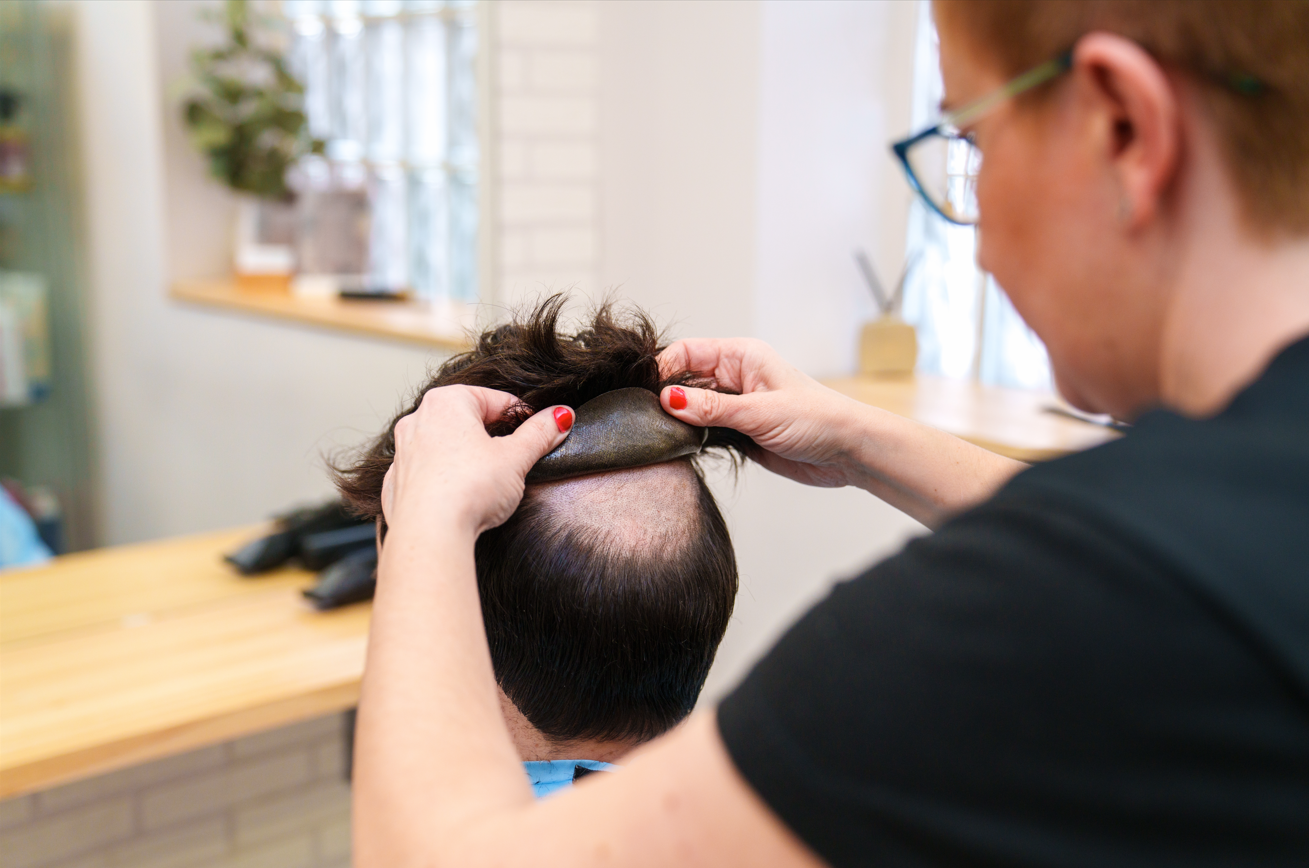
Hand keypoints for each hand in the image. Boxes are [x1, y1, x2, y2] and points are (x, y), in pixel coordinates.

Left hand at [381, 386, 572, 537]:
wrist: (429, 533)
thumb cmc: (469, 489)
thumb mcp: (516, 458)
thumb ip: (540, 433)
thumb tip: (560, 416)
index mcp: (447, 402)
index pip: (496, 400)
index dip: (522, 417)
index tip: (538, 432)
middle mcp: (418, 420)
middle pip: (468, 420)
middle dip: (493, 436)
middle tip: (515, 458)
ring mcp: (403, 452)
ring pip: (444, 445)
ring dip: (467, 456)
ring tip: (489, 481)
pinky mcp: (396, 483)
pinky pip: (427, 472)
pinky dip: (445, 479)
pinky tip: (460, 497)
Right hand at [658, 338, 871, 488]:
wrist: (848, 451)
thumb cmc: (816, 419)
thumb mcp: (759, 412)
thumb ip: (712, 409)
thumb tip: (667, 400)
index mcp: (740, 356)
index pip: (686, 352)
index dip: (663, 370)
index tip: (647, 394)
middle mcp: (734, 377)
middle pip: (683, 380)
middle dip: (665, 397)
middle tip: (648, 419)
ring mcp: (734, 405)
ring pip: (690, 407)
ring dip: (677, 420)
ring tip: (661, 434)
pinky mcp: (737, 431)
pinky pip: (702, 429)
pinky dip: (689, 437)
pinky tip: (679, 446)